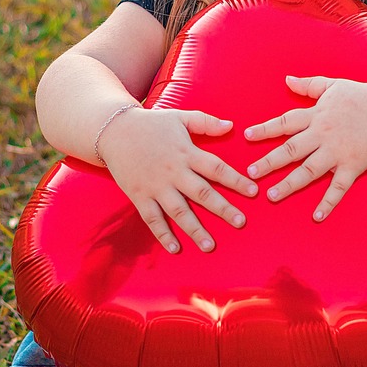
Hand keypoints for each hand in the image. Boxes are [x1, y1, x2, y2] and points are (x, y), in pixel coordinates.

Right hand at [99, 108, 257, 253]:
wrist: (113, 131)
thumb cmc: (151, 123)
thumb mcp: (180, 117)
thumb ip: (206, 122)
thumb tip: (232, 126)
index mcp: (187, 153)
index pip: (217, 168)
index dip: (236, 180)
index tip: (253, 192)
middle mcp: (174, 172)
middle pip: (202, 193)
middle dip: (223, 209)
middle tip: (241, 222)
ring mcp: (156, 186)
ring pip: (179, 211)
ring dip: (195, 229)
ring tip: (210, 246)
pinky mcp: (139, 196)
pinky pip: (153, 219)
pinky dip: (163, 234)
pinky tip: (176, 248)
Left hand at [243, 76, 366, 220]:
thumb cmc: (362, 96)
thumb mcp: (333, 85)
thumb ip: (309, 85)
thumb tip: (286, 79)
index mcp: (317, 114)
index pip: (285, 122)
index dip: (265, 129)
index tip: (247, 137)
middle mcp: (324, 133)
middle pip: (291, 149)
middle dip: (270, 162)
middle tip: (250, 173)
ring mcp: (339, 151)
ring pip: (310, 170)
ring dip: (290, 184)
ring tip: (272, 196)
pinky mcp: (355, 164)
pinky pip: (339, 186)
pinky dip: (328, 201)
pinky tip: (316, 216)